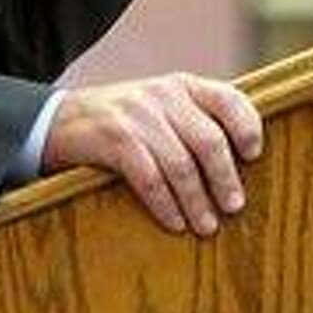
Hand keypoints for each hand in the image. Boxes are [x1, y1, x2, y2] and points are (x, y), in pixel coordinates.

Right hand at [41, 73, 262, 236]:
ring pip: (180, 164)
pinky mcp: (113, 138)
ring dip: (197, 201)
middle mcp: (161, 94)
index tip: (254, 157)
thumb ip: (194, 122)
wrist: (58, 120)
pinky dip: (165, 205)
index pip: (228, 99)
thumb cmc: (122, 123)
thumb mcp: (158, 108)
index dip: (248, 127)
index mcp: (180, 86)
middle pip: (209, 140)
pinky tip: (174, 223)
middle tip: (233, 208)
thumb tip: (244, 165)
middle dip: (224, 179)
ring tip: (206, 226)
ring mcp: (135, 114)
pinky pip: (149, 178)